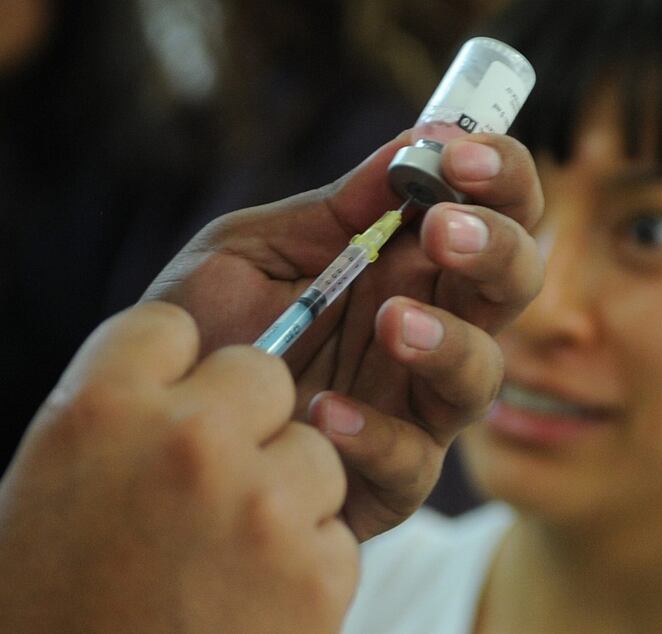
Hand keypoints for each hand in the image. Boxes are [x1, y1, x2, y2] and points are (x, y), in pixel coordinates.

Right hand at [0, 303, 356, 632]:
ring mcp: (259, 502)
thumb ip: (124, 412)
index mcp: (98, 410)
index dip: (176, 366)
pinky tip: (254, 600)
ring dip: (286, 490)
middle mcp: (184, 440)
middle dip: (248, 416)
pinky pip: (335, 522)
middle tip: (217, 477)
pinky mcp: (318, 567)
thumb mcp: (55, 488)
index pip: (168, 328)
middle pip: (259, 371)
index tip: (178, 397)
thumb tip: (188, 363)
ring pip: (314, 445)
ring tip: (230, 555)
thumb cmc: (57, 605)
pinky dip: (307, 557)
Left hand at [143, 132, 543, 539]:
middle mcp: (431, 325)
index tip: (458, 152)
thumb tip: (413, 140)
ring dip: (452, 342)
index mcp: (408, 262)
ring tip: (391, 322)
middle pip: (515, 281)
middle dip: (495, 247)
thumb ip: (334, 208)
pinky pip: (413, 460)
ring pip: (484, 374)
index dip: (500, 175)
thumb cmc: (212, 324)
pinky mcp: (392, 476)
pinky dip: (377, 434)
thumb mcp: (256, 249)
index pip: (494, 210)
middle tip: (439, 232)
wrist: (158, 419)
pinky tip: (322, 411)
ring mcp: (415, 403)